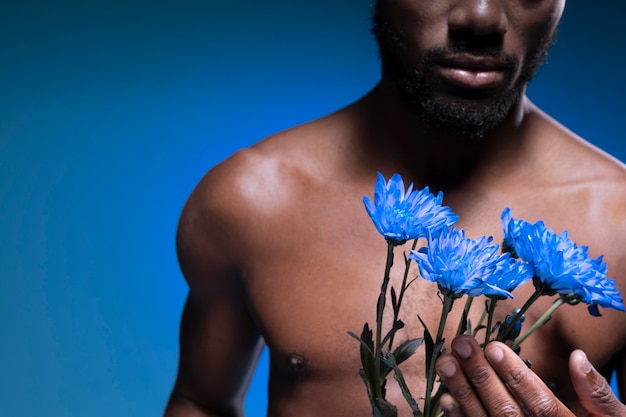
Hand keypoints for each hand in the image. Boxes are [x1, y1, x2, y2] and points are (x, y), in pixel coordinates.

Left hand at [435, 334, 625, 416]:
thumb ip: (597, 395)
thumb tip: (578, 357)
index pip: (540, 405)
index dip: (516, 376)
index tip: (494, 347)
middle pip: (507, 412)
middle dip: (481, 376)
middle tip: (462, 344)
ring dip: (464, 393)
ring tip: (446, 363)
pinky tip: (446, 398)